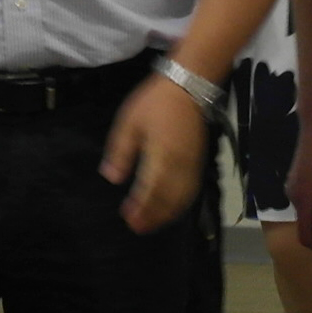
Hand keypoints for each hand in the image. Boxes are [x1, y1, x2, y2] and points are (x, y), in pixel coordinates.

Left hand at [103, 76, 208, 233]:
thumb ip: (121, 151)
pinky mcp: (199, 161)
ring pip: (182, 197)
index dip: (140, 207)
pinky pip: (192, 189)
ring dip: (168, 214)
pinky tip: (172, 209)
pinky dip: (182, 204)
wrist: (188, 85)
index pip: (150, 189)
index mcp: (161, 154)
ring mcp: (192, 164)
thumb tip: (112, 178)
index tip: (127, 218)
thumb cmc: (155, 102)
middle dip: (153, 216)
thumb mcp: (129, 122)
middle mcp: (180, 164)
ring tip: (152, 223)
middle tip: (138, 228)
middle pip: (168, 199)